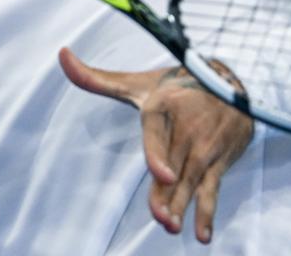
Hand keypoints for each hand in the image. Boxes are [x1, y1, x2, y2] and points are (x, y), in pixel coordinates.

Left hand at [58, 48, 252, 243]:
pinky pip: (212, 189)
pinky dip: (207, 212)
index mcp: (162, 106)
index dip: (159, 154)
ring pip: (190, 181)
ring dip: (183, 206)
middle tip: (161, 218)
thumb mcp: (138, 83)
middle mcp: (187, 126)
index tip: (163, 174)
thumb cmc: (174, 85)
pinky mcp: (219, 160)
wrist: (228, 83)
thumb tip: (62, 55)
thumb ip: (97, 79)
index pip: (158, 133)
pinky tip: (201, 235)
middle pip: (173, 166)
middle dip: (168, 193)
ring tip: (172, 227)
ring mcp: (205, 146)